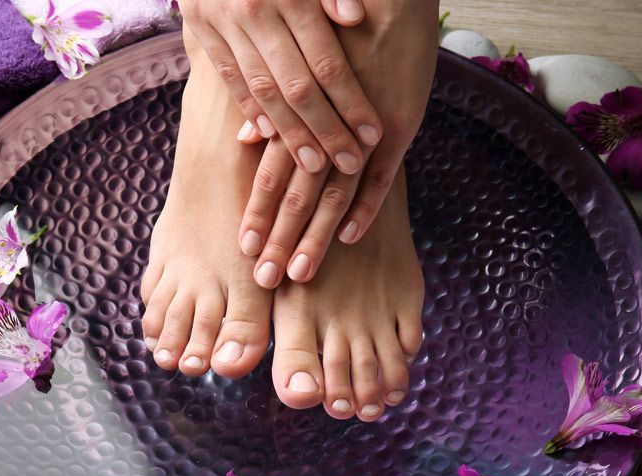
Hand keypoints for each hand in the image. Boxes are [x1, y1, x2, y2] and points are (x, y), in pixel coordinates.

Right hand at [179, 0, 383, 174]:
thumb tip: (354, 16)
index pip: (327, 61)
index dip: (352, 101)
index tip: (374, 134)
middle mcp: (254, 12)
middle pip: (296, 86)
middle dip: (326, 130)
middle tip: (350, 164)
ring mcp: (223, 23)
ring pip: (262, 90)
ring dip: (289, 132)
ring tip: (313, 165)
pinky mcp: (202, 28)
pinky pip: (229, 77)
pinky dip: (248, 108)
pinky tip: (267, 136)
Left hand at [237, 2, 438, 287]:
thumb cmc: (336, 30)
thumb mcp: (295, 63)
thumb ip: (272, 103)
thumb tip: (245, 136)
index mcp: (297, 113)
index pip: (269, 172)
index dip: (257, 212)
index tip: (244, 247)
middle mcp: (324, 125)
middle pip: (296, 193)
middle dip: (279, 238)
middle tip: (264, 279)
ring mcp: (362, 129)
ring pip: (333, 191)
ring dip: (315, 236)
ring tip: (299, 272)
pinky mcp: (397, 125)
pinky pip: (380, 175)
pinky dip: (365, 208)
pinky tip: (350, 239)